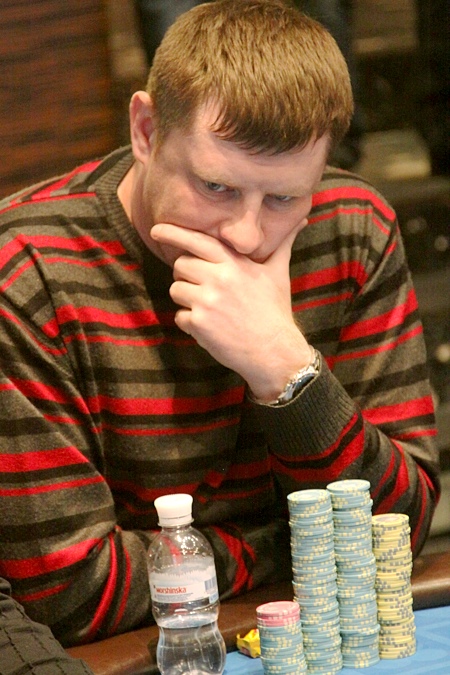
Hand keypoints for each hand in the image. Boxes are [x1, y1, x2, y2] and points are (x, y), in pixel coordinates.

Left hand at [151, 223, 311, 400]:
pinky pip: (179, 316)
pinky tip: (210, 327)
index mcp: (235, 263)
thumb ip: (283, 245)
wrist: (275, 350)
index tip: (156, 230)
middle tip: (203, 288)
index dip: (173, 233)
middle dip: (186, 276)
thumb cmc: (275, 311)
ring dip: (186, 300)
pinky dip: (190, 323)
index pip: (197, 240)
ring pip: (175, 290)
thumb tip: (301, 221)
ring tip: (208, 309)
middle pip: (180, 265)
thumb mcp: (278, 274)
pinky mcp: (199, 324)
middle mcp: (219, 278)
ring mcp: (207, 301)